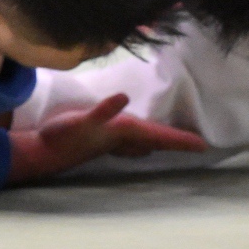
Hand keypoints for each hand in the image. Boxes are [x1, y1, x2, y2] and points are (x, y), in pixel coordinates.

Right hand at [9, 95, 206, 182]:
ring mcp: (114, 139)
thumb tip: (123, 97)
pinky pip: (133, 138)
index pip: (160, 136)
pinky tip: (143, 135)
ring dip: (163, 141)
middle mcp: (124, 138)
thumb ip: (103, 110)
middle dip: (178, 142)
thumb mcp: (82, 120)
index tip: (205, 146)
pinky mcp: (104, 137)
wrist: (44, 151)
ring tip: (179, 140)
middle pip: (158, 140)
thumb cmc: (64, 135)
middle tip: (199, 144)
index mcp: (125, 132)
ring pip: (147, 141)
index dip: (182, 140)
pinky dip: (145, 136)